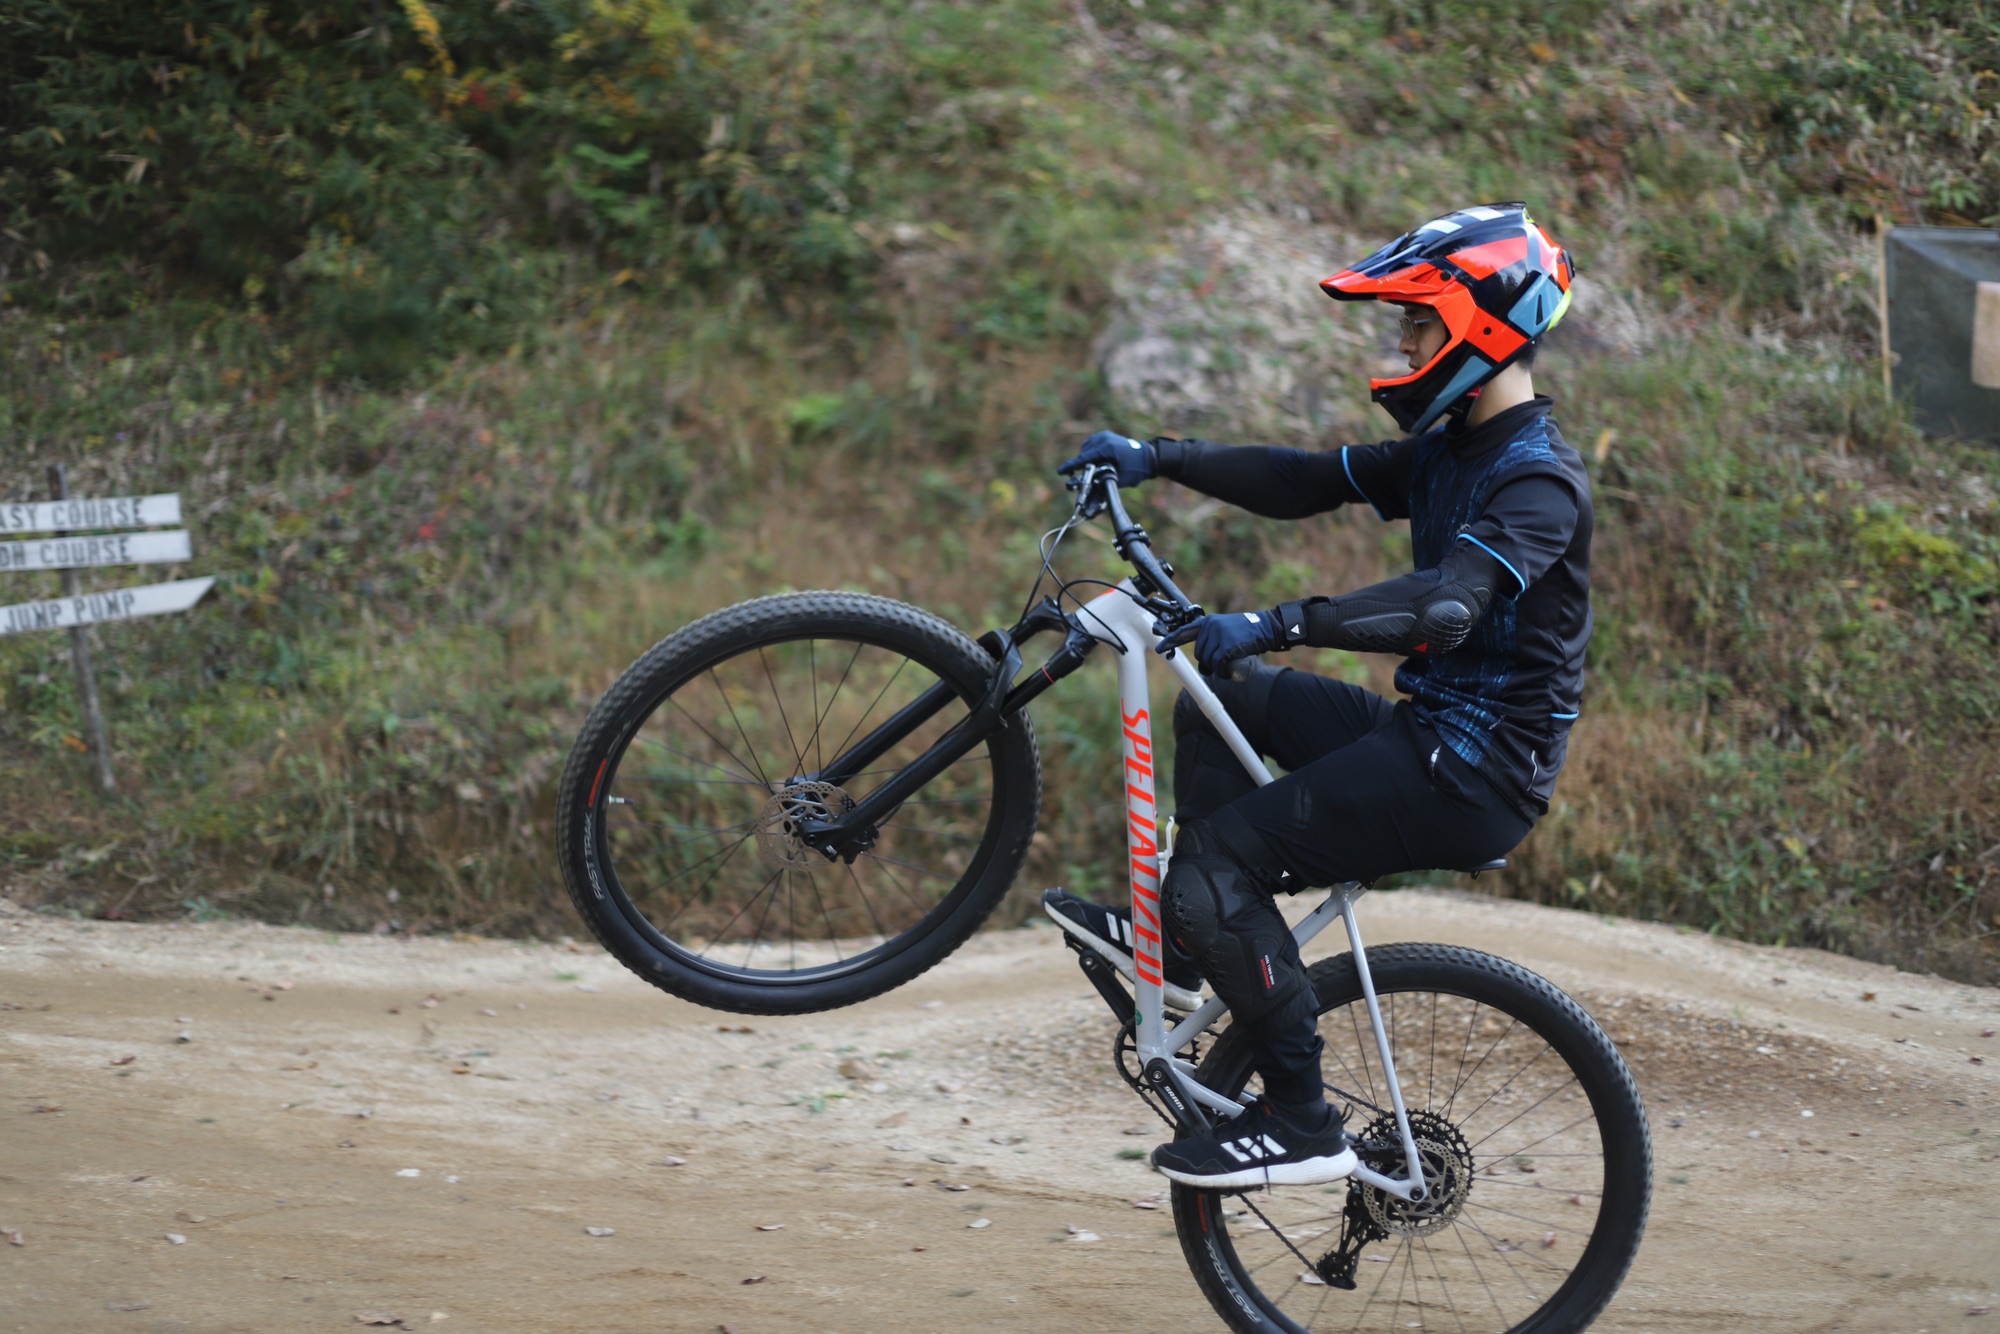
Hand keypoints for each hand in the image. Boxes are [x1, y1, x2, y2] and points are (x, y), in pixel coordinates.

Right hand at [1057, 430, 1156, 487]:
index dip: (1071, 466)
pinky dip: (1091, 454)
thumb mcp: (1117, 480)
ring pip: (1086, 450)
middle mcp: (1103, 439)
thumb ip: (1101, 484)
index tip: (1060, 472)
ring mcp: (1104, 435)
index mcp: (1106, 448)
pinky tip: (1095, 462)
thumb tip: (1089, 497)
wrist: (1149, 458)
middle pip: (1084, 455)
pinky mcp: (1106, 436)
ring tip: (1090, 471)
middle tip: (1077, 479)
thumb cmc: (1136, 471)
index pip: (1084, 458)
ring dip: (1086, 460)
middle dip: (1080, 466)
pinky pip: (1092, 446)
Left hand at [1155, 610, 1283, 674]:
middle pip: (1200, 654)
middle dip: (1209, 661)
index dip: (1170, 641)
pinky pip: (1218, 665)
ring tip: (1230, 660)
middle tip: (1224, 658)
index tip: (1159, 648)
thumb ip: (1211, 641)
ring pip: (1208, 661)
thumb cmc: (1246, 633)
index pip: (1184, 631)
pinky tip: (1230, 667)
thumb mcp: (1225, 630)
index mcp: (1208, 622)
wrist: (1267, 628)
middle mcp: (1211, 627)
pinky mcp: (1228, 646)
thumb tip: (1203, 666)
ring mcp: (1219, 636)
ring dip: (1217, 668)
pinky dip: (1223, 671)